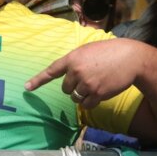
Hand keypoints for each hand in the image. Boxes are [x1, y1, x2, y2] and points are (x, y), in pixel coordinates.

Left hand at [25, 39, 143, 108]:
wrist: (130, 58)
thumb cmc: (108, 52)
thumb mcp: (86, 50)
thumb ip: (74, 61)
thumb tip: (66, 74)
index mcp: (72, 58)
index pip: (51, 71)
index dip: (38, 80)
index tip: (26, 88)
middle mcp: (76, 71)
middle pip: (65, 88)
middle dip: (73, 87)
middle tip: (88, 79)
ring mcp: (87, 83)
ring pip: (75, 98)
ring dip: (82, 95)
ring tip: (96, 84)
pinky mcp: (98, 93)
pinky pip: (86, 105)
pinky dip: (91, 102)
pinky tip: (100, 92)